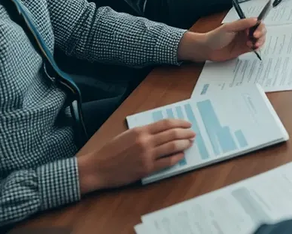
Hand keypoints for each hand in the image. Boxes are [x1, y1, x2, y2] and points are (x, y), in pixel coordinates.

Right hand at [76, 118, 195, 193]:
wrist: (98, 168)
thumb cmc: (110, 151)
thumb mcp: (127, 135)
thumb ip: (144, 132)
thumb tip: (162, 131)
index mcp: (140, 131)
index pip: (166, 123)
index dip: (180, 123)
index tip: (188, 123)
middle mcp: (146, 141)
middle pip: (172, 134)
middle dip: (185, 133)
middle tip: (192, 133)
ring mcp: (147, 155)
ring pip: (172, 147)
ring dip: (184, 144)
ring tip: (190, 143)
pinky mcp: (147, 168)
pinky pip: (167, 162)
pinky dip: (176, 158)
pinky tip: (181, 156)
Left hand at [178, 17, 267, 62]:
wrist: (207, 49)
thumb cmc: (216, 36)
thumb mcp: (228, 28)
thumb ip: (242, 24)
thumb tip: (256, 20)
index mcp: (242, 24)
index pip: (256, 23)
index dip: (259, 27)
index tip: (256, 32)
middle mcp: (245, 32)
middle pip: (260, 31)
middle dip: (261, 35)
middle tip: (255, 38)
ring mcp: (245, 40)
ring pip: (259, 40)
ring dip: (260, 42)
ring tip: (253, 45)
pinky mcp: (244, 49)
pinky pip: (254, 48)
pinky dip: (257, 48)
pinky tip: (253, 48)